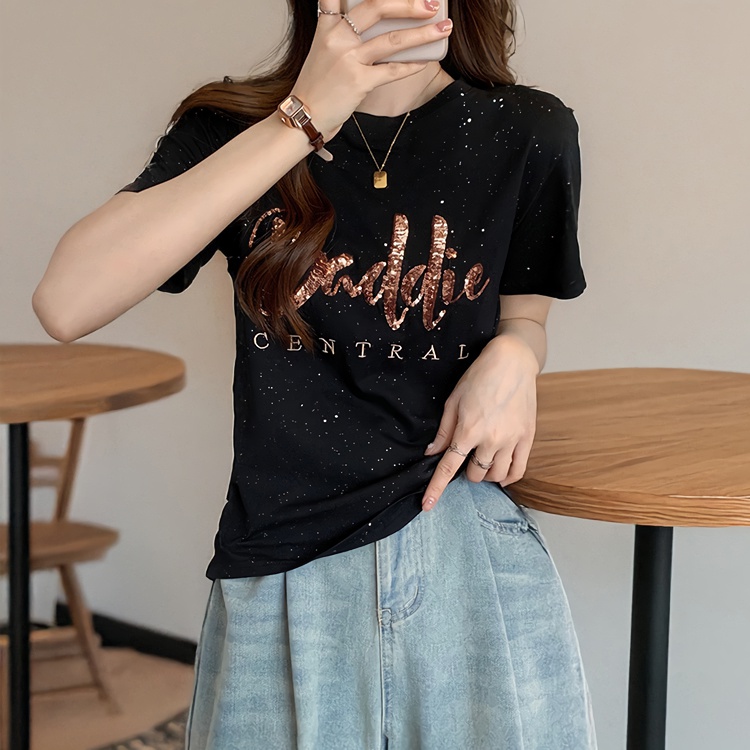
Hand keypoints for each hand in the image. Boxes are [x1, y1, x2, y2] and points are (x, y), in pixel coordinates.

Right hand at [291, 0, 452, 140]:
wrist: (304, 117)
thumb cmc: (317, 86)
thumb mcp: (322, 51)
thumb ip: (344, 33)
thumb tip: (382, 27)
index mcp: (326, 26)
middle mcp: (337, 38)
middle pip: (377, 7)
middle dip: (409, 3)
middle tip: (431, 2)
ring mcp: (348, 60)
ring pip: (392, 40)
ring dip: (423, 33)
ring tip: (443, 28)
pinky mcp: (358, 82)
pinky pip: (392, 70)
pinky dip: (412, 65)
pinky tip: (426, 60)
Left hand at [421, 335, 539, 510]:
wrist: (512, 362)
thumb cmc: (478, 377)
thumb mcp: (453, 400)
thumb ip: (443, 431)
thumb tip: (432, 453)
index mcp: (468, 430)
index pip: (448, 468)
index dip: (436, 489)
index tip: (427, 505)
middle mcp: (490, 439)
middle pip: (474, 474)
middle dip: (466, 471)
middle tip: (466, 456)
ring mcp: (511, 440)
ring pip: (495, 476)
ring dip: (485, 475)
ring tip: (482, 462)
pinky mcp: (527, 438)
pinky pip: (519, 470)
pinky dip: (508, 478)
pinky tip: (501, 475)